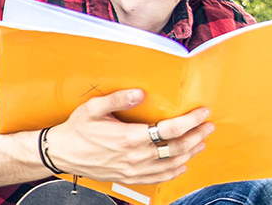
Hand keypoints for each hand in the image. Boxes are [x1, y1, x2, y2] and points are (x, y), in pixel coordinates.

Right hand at [49, 89, 212, 184]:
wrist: (63, 153)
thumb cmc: (77, 129)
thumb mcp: (93, 108)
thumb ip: (118, 99)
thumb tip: (139, 93)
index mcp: (129, 137)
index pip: (169, 129)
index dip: (190, 121)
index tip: (202, 113)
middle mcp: (135, 156)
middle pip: (176, 148)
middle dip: (197, 136)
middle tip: (208, 127)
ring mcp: (133, 169)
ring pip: (172, 164)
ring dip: (190, 153)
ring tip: (200, 143)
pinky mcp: (129, 178)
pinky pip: (159, 178)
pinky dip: (175, 171)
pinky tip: (182, 164)